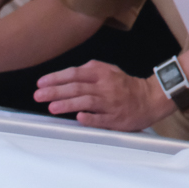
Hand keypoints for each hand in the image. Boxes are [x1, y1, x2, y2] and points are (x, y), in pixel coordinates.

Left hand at [33, 60, 172, 130]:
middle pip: (77, 88)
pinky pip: (102, 118)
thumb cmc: (126, 85)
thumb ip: (91, 70)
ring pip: (87, 102)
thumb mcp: (110, 70)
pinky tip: (78, 118)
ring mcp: (111, 103)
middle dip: (56, 91)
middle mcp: (105, 87)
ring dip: (68, 104)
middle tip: (38, 95)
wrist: (150, 98)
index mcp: (102, 73)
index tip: (40, 83)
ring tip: (52, 107)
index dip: (56, 78)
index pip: (75, 74)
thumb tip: (70, 73)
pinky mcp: (116, 118)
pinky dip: (90, 118)